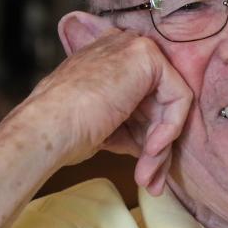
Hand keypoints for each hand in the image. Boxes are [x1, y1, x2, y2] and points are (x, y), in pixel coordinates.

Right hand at [39, 16, 192, 194]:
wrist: (49, 129)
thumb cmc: (66, 133)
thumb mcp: (108, 127)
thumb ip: (135, 128)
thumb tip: (158, 150)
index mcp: (107, 61)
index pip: (143, 99)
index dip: (146, 135)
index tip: (143, 166)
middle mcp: (121, 48)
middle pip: (158, 104)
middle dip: (157, 147)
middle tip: (149, 180)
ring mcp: (133, 47)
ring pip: (168, 106)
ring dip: (160, 148)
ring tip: (147, 176)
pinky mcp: (147, 57)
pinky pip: (178, 97)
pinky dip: (169, 128)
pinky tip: (151, 150)